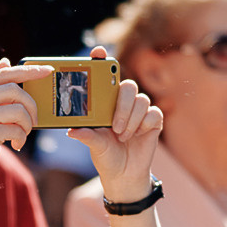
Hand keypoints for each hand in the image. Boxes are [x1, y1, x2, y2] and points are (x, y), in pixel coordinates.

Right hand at [0, 60, 46, 180]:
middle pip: (14, 90)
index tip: (47, 71)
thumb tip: (6, 62)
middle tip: (34, 120)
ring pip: (18, 109)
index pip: (5, 74)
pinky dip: (21, 137)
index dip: (28, 71)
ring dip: (27, 124)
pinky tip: (16, 144)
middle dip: (31, 105)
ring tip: (23, 134)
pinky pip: (16, 128)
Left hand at [66, 50, 164, 201]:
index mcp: (106, 103)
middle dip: (122, 105)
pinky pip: (153, 113)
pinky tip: (136, 136)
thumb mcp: (94, 145)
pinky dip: (143, 125)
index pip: (105, 76)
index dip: (102, 60)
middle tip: (114, 126)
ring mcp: (140, 110)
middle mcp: (123, 103)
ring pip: (141, 100)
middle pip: (128, 86)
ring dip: (131, 120)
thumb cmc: (106, 155)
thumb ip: (86, 136)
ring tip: (122, 136)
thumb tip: (72, 130)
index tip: (97, 51)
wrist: (124, 174)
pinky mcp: (154, 120)